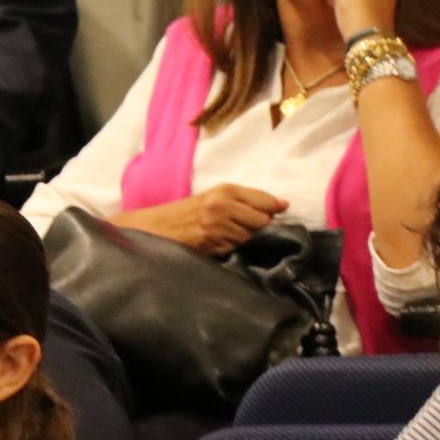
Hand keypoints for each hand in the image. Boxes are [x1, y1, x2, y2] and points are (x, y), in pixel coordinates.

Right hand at [112, 184, 288, 255]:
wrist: (158, 228)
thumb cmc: (187, 212)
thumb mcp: (214, 197)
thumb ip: (245, 200)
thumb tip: (282, 206)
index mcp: (225, 190)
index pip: (265, 201)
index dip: (275, 209)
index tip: (281, 214)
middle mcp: (223, 205)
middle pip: (263, 221)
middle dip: (261, 228)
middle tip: (248, 230)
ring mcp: (218, 226)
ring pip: (251, 237)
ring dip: (247, 240)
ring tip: (230, 237)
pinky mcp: (213, 244)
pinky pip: (236, 249)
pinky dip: (234, 249)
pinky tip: (222, 245)